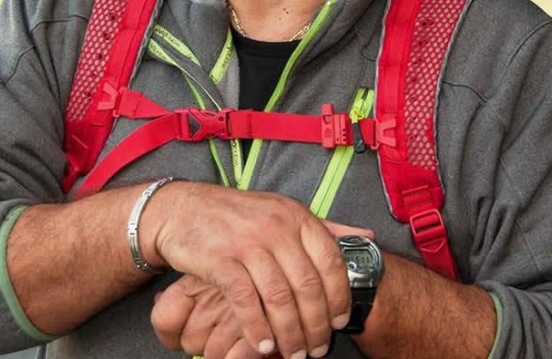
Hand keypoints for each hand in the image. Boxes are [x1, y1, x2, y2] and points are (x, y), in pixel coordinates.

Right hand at [145, 182, 368, 357]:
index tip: (338, 323)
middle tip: (316, 349)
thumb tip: (367, 236)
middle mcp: (276, 226)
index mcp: (296, 216)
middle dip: (316, 325)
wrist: (184, 208)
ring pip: (279, 298)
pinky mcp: (220, 259)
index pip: (331, 261)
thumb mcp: (285, 212)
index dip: (339, 297)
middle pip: (308, 286)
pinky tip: (263, 345)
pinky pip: (246, 300)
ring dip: (290, 334)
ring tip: (293, 353)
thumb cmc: (238, 215)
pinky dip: (257, 328)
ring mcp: (247, 242)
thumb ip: (327, 226)